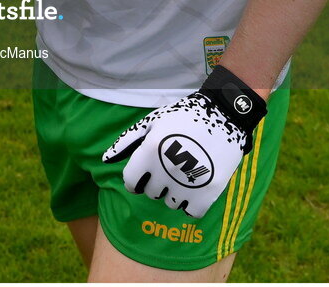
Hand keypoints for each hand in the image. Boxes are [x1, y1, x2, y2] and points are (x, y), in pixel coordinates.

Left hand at [101, 65, 266, 217]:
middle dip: (156, 182)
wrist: (224, 115)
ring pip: (169, 203)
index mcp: (149, 150)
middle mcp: (165, 169)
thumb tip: (105, 159)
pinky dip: (191, 203)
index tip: (144, 174)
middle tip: (170, 165)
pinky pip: (190, 212)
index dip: (135, 179)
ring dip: (173, 192)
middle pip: (151, 192)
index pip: (130, 182)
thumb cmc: (182, 118)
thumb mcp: (152, 122)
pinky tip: (195, 185)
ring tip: (184, 172)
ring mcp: (187, 183)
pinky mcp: (208, 193)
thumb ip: (126, 141)